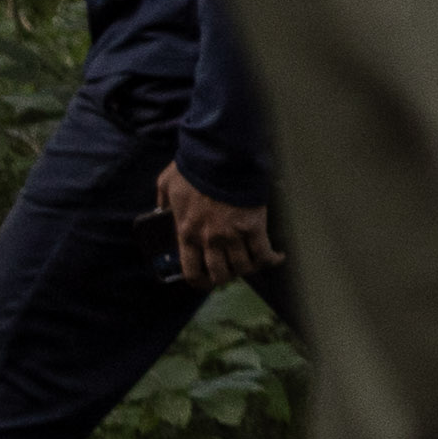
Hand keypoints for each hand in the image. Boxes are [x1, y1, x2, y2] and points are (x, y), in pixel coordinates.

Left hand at [156, 165, 278, 287]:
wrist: (221, 157)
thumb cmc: (193, 169)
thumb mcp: (167, 185)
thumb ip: (163, 202)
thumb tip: (160, 209)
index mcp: (186, 233)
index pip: (191, 271)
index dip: (200, 282)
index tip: (207, 281)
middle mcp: (209, 240)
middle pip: (220, 274)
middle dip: (227, 277)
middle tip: (232, 272)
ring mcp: (233, 236)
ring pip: (243, 268)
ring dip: (249, 268)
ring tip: (254, 263)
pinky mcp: (254, 228)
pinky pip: (264, 253)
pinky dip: (272, 259)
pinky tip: (277, 257)